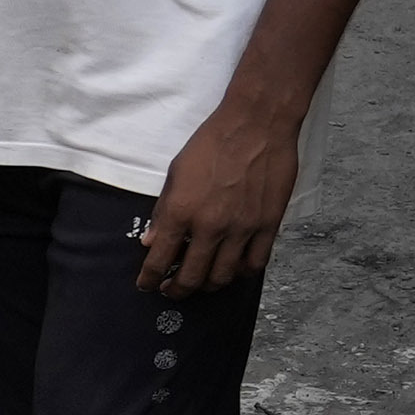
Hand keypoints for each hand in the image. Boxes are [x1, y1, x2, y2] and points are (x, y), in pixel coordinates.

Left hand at [135, 102, 299, 296]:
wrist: (256, 124)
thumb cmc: (212, 142)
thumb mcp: (176, 172)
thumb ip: (162, 210)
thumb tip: (150, 241)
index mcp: (181, 212)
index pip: (159, 260)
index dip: (149, 279)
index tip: (147, 285)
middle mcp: (210, 226)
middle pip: (191, 278)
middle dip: (177, 290)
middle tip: (172, 290)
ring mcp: (241, 229)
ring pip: (222, 277)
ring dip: (207, 286)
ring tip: (201, 282)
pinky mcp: (267, 226)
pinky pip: (254, 264)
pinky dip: (241, 273)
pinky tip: (233, 269)